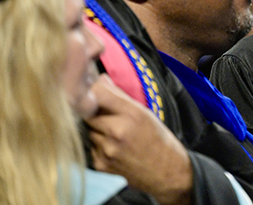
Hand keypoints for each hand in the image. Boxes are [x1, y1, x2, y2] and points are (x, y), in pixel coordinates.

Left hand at [85, 75, 192, 204]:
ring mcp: (107, 150)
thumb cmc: (157, 139)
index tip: (94, 90)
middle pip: (87, 112)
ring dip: (95, 128)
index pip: (98, 93)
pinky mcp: (101, 164)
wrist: (165, 171)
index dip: (93, 90)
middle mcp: (117, 132)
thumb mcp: (145, 112)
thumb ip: (120, 96)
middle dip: (92, 109)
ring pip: (88, 130)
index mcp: (132, 114)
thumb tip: (100, 80)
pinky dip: (97, 144)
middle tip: (102, 111)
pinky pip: (90, 147)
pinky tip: (112, 146)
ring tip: (112, 131)